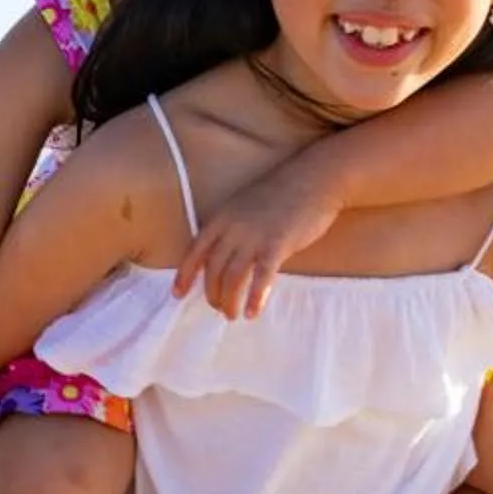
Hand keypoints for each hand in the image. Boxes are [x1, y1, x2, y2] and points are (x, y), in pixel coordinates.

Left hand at [172, 161, 339, 317]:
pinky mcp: (277, 245)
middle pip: (213, 268)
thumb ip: (234, 228)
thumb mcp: (246, 206)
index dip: (184, 274)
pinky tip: (253, 312)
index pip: (195, 250)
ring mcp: (254, 236)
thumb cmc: (283, 192)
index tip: (178, 294)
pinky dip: (255, 298)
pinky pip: (261, 278)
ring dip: (230, 300)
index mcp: (223, 217)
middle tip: (218, 307)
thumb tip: (229, 256)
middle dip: (212, 293)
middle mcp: (233, 228)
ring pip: (232, 277)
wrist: (315, 179)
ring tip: (232, 314)